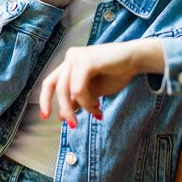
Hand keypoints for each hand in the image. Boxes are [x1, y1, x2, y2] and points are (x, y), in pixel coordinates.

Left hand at [38, 39, 164, 127]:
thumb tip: (62, 116)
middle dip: (65, 109)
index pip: (50, 82)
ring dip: (81, 107)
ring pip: (67, 90)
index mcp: (70, 63)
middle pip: (57, 88)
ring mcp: (76, 57)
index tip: (46, 117)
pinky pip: (78, 89)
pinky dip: (87, 102)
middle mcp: (70, 57)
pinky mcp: (85, 60)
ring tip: (96, 112)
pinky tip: (98, 106)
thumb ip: (78, 99)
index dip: (45, 100)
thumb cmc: (117, 73)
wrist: (136, 59)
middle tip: (73, 124)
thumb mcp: (94, 91)